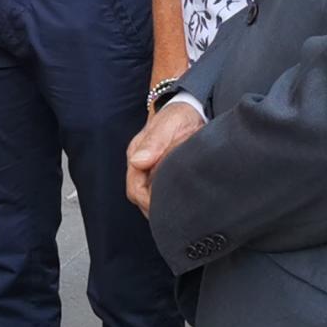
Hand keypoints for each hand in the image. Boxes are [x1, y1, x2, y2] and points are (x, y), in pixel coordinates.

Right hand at [126, 96, 205, 214]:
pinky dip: (168, 199)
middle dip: (154, 208)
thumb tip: (138, 162)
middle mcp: (140, 164)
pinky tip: (181, 203)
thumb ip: (154, 142)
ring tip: (179, 212)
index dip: (149, 202)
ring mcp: (149, 169)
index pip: (135, 189)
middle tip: (175, 217)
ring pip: (149, 196)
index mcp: (137, 154)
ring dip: (161, 204)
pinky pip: (159, 191)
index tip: (165, 208)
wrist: (191, 109)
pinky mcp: (161, 172)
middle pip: (140, 197)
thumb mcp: (170, 124)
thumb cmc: (180, 115)